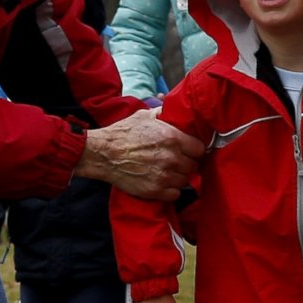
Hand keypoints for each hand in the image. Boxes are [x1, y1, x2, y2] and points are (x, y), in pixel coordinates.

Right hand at [77, 111, 203, 201]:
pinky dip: (170, 190)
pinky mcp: (155, 190)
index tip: (189, 150)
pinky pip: (174, 194)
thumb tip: (171, 108)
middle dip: (186, 163)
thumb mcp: (144, 116)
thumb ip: (162, 113)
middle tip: (177, 161)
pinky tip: (162, 182)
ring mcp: (164, 176)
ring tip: (168, 172)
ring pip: (185, 180)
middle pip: (193, 166)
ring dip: (178, 177)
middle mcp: (171, 158)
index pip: (199, 148)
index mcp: (172, 138)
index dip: (194, 149)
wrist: (103, 154)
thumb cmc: (122, 134)